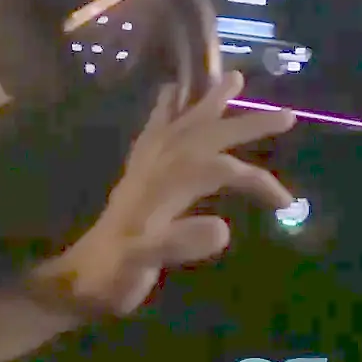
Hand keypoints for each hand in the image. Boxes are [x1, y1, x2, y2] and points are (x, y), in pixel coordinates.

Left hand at [32, 72, 294, 317]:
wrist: (74, 284)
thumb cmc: (112, 279)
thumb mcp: (143, 266)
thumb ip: (179, 243)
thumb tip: (224, 229)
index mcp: (162, 187)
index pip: (221, 170)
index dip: (257, 181)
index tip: (285, 203)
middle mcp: (154, 169)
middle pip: (206, 137)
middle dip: (246, 126)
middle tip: (287, 115)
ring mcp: (142, 169)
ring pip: (181, 125)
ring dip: (209, 103)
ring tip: (231, 77)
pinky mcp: (132, 175)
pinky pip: (152, 131)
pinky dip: (165, 109)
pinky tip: (168, 93)